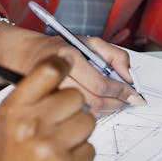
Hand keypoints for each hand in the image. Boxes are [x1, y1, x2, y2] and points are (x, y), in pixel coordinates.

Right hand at [0, 22, 134, 114]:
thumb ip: (115, 55)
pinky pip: (77, 117)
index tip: (133, 93)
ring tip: (113, 101)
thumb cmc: (60, 50)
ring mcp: (51, 96)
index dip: (121, 91)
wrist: (28, 57)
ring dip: (106, 109)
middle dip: (116, 102)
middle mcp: (59, 79)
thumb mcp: (90, 42)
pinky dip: (93, 114)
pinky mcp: (48, 109)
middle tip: (127, 100)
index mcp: (68, 58)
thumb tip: (129, 76)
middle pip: (95, 101)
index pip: (101, 84)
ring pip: (86, 112)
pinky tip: (97, 105)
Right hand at [0, 55, 95, 160]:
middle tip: (59, 126)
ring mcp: (49, 147)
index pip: (47, 71)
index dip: (62, 65)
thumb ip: (28, 102)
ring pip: (88, 122)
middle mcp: (31, 125)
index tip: (67, 64)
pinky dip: (80, 158)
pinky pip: (90, 150)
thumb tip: (56, 78)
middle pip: (76, 96)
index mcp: (13, 110)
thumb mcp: (3, 127)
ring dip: (79, 135)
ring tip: (58, 149)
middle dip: (72, 110)